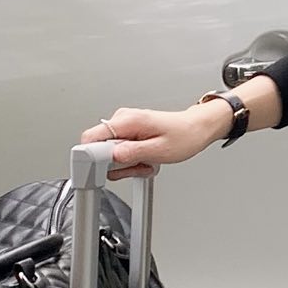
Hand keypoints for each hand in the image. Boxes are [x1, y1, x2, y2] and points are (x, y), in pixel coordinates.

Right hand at [79, 103, 225, 180]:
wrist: (196, 129)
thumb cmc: (185, 136)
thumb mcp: (159, 151)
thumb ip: (131, 154)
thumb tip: (110, 157)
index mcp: (127, 120)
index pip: (90, 138)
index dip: (95, 157)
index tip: (108, 167)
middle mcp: (122, 120)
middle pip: (100, 149)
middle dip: (118, 164)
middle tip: (139, 165)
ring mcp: (124, 126)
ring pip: (110, 153)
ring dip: (128, 164)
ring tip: (147, 161)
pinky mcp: (128, 133)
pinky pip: (120, 152)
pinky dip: (132, 160)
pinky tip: (146, 159)